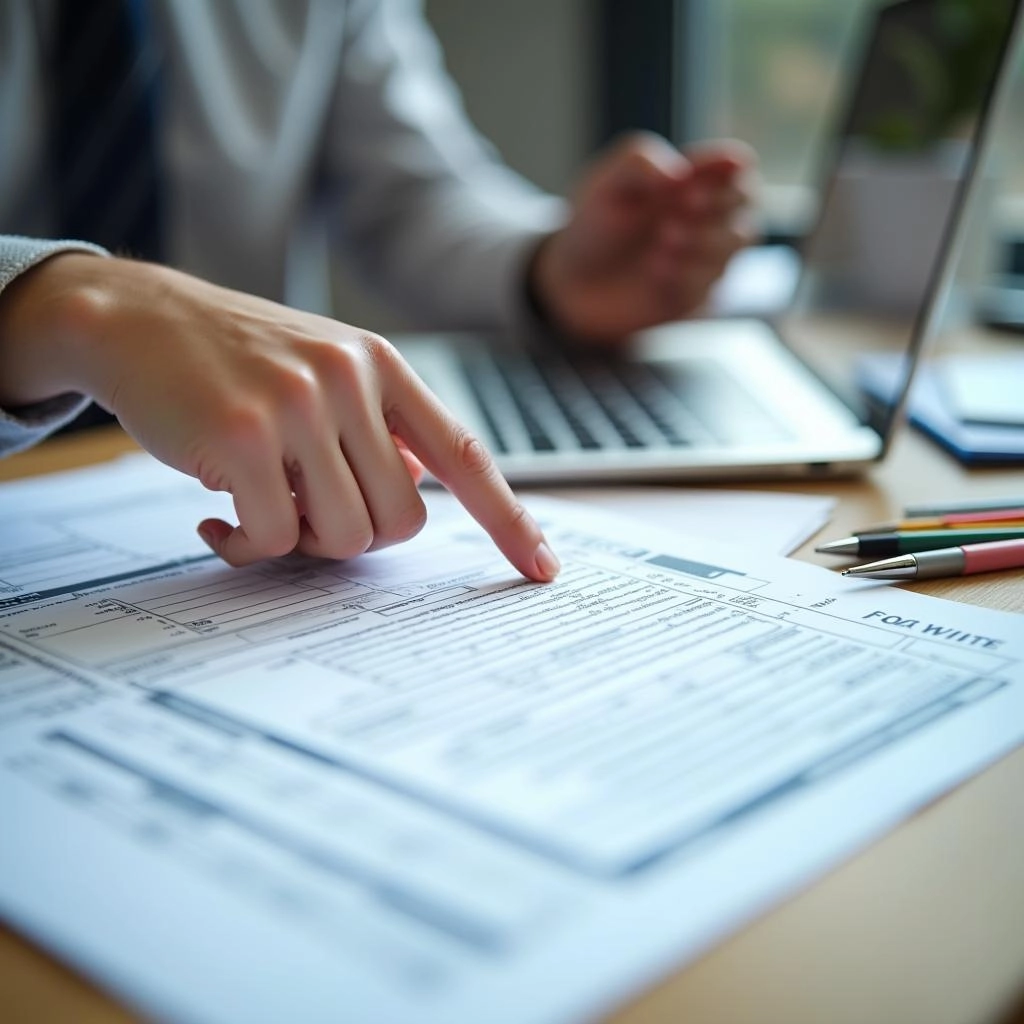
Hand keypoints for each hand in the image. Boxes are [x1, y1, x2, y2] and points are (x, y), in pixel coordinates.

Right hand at [0, 254, 559, 580]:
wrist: (136, 317)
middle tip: (303, 514)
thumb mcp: (325, 370)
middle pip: (401, 521)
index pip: (466, 453)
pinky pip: (274, 539)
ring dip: (300, 543)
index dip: (509, 519)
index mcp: (383, 364)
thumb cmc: (236, 360)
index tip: (541, 568)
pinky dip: (247, 548)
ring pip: (343, 535)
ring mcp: (299, 403)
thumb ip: (377, 428)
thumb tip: (417, 488)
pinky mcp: (243, 435)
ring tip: (257, 508)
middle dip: (356, 538)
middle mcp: (352, 377)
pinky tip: (214, 520)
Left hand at [529, 133, 757, 342]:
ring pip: (735, 242)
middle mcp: (708, 218)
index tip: (707, 172)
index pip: (735, 167)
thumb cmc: (595, 225)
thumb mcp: (606, 183)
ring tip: (663, 241)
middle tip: (683, 205)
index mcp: (693, 181)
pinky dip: (687, 275)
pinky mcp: (695, 294)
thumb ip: (640, 163)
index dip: (731, 167)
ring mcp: (705, 258)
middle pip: (747, 202)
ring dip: (704, 240)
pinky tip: (658, 272)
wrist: (571, 282)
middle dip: (719, 204)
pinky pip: (711, 284)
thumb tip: (678, 173)